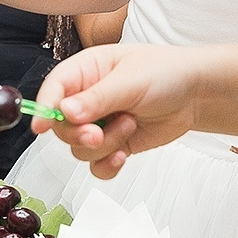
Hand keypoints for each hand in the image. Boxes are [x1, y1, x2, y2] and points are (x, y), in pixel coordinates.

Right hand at [34, 45, 212, 178]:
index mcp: (85, 72)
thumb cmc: (166, 73)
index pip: (53, 90)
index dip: (44, 109)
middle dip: (79, 134)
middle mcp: (86, 99)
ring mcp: (98, 124)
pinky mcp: (113, 145)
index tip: (41, 127)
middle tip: (99, 133)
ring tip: (130, 125)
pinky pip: (96, 166)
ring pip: (78, 149)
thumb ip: (98, 97)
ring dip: (104, 146)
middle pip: (60, 127)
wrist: (195, 94)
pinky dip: (108, 166)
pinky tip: (125, 153)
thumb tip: (65, 111)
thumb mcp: (131, 80)